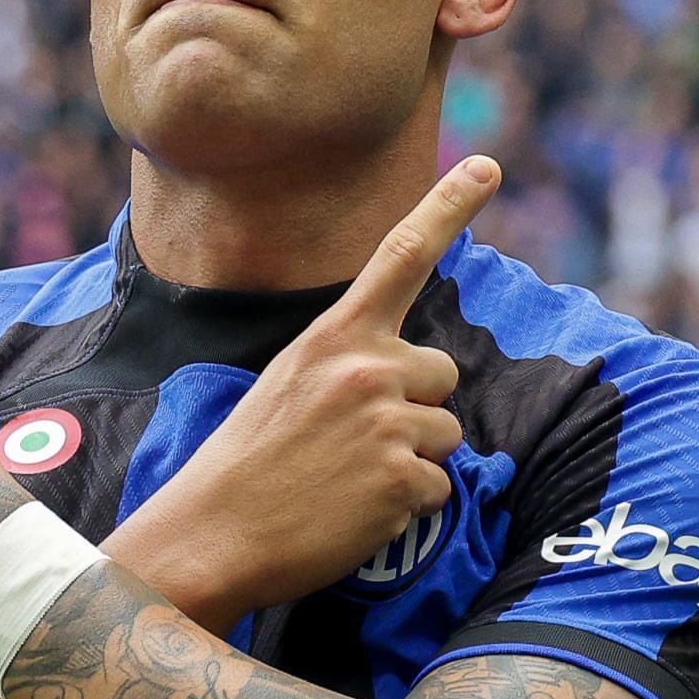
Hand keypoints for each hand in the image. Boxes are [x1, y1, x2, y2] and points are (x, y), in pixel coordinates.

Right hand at [109, 156, 497, 623]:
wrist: (212, 533)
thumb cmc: (249, 462)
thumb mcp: (289, 382)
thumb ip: (348, 363)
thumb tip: (411, 379)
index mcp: (334, 336)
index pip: (400, 256)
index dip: (447, 206)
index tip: (486, 165)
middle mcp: (367, 367)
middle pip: (442, 373)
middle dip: (416, 406)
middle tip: (353, 443)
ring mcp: (388, 422)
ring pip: (446, 435)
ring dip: (412, 461)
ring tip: (348, 480)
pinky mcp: (403, 478)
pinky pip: (439, 489)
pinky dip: (407, 508)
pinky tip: (355, 511)